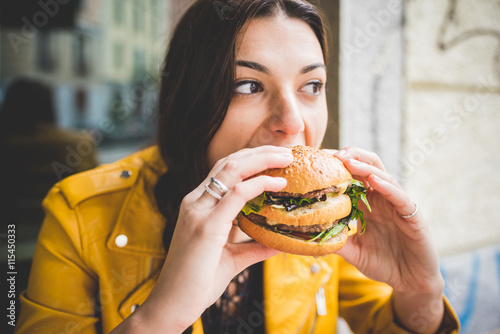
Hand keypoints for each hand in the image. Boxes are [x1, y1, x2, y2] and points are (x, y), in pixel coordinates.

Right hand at [130, 146, 292, 332]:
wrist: (172, 305)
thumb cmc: (197, 282)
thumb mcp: (232, 258)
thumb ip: (254, 247)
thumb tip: (280, 242)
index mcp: (198, 206)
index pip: (225, 170)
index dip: (251, 159)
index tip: (276, 158)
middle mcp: (195, 202)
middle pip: (229, 162)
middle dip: (260, 152)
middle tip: (287, 151)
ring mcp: (198, 211)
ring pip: (231, 169)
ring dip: (262, 159)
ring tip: (286, 157)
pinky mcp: (205, 226)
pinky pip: (235, 194)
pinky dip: (258, 184)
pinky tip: (277, 185)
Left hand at [328, 147, 444, 332]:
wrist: (411, 282)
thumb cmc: (383, 263)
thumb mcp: (353, 252)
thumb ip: (335, 241)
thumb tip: (307, 237)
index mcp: (367, 203)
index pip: (352, 176)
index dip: (337, 166)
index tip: (317, 160)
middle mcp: (382, 199)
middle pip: (368, 167)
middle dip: (351, 156)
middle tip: (331, 154)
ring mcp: (397, 204)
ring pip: (383, 176)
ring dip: (365, 166)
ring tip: (348, 160)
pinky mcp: (412, 215)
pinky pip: (400, 197)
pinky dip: (387, 186)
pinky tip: (374, 180)